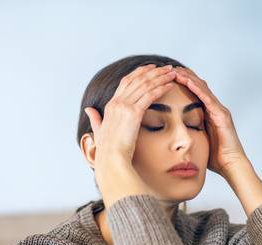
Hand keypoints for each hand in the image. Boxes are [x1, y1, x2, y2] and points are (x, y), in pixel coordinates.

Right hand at [83, 63, 177, 204]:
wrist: (111, 160)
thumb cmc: (107, 151)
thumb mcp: (99, 132)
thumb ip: (95, 119)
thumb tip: (89, 110)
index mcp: (110, 106)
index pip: (126, 82)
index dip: (139, 73)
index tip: (150, 68)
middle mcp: (117, 103)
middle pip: (137, 80)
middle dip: (153, 71)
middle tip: (166, 67)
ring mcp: (124, 107)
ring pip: (145, 85)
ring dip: (160, 77)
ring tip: (173, 72)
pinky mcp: (133, 113)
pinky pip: (150, 95)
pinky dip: (160, 87)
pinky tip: (170, 84)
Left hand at [172, 66, 248, 177]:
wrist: (230, 167)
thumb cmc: (214, 158)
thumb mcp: (197, 141)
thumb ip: (188, 133)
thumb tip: (170, 134)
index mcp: (208, 113)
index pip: (193, 92)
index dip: (181, 82)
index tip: (165, 76)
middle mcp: (215, 108)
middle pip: (197, 85)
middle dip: (183, 75)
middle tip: (167, 68)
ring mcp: (219, 111)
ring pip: (202, 88)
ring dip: (188, 77)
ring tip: (175, 70)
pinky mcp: (222, 116)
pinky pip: (208, 98)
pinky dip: (197, 89)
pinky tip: (187, 81)